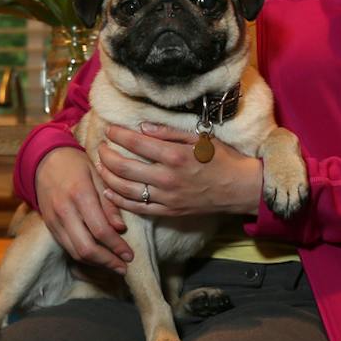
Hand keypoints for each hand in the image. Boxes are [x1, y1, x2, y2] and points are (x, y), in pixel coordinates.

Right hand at [33, 145, 131, 270]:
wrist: (45, 160)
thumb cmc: (77, 164)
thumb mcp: (98, 175)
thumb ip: (109, 202)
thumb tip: (121, 228)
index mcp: (80, 195)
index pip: (100, 230)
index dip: (116, 247)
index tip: (130, 256)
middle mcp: (64, 211)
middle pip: (86, 247)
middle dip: (107, 261)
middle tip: (124, 267)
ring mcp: (54, 221)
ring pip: (75, 252)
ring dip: (96, 263)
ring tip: (114, 266)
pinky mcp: (50, 226)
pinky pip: (67, 247)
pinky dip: (84, 256)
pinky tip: (98, 257)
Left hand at [97, 123, 262, 218]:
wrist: (240, 188)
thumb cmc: (222, 159)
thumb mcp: (199, 138)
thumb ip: (169, 133)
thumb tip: (142, 127)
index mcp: (175, 155)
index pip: (136, 143)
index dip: (117, 134)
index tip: (109, 129)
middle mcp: (167, 178)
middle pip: (123, 167)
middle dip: (106, 155)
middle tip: (100, 147)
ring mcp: (167, 198)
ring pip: (125, 189)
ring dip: (107, 176)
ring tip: (100, 165)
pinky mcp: (168, 212)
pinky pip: (137, 208)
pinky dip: (119, 200)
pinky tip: (108, 191)